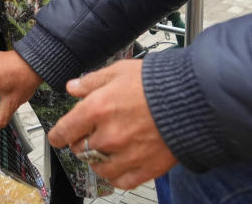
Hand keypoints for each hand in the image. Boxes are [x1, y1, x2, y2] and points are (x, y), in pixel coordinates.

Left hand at [48, 60, 176, 189]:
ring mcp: (126, 155)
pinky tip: (120, 164)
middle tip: (90, 135)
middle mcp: (109, 136)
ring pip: (98, 167)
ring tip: (106, 150)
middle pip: (80, 149)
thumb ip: (92, 81)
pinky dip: (117, 175)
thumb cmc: (158, 83)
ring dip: (97, 160)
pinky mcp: (145, 169)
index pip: (65, 130)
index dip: (58, 135)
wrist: (193, 100)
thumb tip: (72, 87)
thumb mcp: (120, 71)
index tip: (58, 137)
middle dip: (81, 142)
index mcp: (98, 109)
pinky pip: (121, 181)